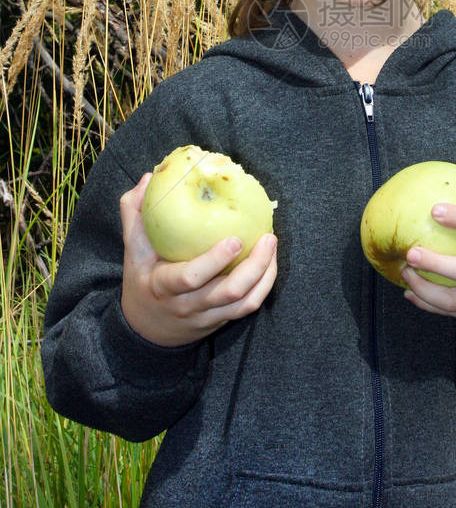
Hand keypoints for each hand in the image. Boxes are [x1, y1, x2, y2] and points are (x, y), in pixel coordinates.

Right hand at [120, 173, 277, 346]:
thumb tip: (148, 179)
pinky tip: (270, 262)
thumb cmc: (142, 279)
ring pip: (244, 302)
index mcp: (163, 285)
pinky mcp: (221, 320)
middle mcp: (187, 304)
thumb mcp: (132, 248)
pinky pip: (247, 307)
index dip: (215, 261)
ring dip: (265, 275)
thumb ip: (134, 212)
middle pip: (227, 292)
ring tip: (272, 245)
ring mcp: (206, 315)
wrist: (145, 328)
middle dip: (254, 267)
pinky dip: (264, 285)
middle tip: (268, 238)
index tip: (236, 239)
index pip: (190, 278)